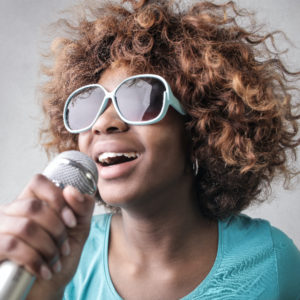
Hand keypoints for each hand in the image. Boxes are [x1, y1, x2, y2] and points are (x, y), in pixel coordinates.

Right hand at [0, 174, 94, 298]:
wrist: (46, 289)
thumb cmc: (59, 257)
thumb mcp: (78, 231)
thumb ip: (82, 208)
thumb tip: (72, 191)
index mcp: (32, 202)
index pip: (39, 181)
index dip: (58, 198)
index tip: (71, 221)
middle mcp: (11, 211)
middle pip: (34, 206)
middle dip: (56, 230)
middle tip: (64, 248)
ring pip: (25, 226)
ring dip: (48, 247)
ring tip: (55, 260)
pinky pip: (13, 245)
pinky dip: (35, 260)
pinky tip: (44, 270)